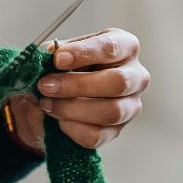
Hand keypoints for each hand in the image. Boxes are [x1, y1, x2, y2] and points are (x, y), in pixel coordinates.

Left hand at [36, 28, 148, 148]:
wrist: (59, 96)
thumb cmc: (66, 67)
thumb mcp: (59, 52)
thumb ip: (54, 52)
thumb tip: (49, 56)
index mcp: (125, 46)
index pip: (111, 47)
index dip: (83, 53)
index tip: (57, 59)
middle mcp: (135, 76)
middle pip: (118, 82)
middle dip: (77, 85)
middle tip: (47, 85)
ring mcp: (130, 106)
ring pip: (111, 112)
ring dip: (72, 109)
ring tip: (47, 103)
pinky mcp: (117, 131)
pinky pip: (98, 135)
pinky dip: (73, 128)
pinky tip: (59, 119)